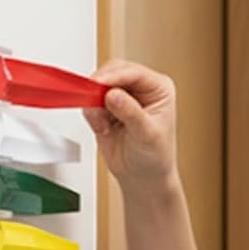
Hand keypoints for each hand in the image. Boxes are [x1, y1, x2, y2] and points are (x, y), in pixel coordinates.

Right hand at [85, 60, 178, 195]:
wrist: (143, 177)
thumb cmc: (155, 157)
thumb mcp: (147, 134)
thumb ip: (130, 113)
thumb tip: (114, 94)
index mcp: (159, 89)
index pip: (134, 72)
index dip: (114, 76)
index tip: (99, 84)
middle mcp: (141, 88)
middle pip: (112, 72)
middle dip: (100, 88)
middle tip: (95, 104)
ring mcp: (122, 96)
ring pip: (97, 85)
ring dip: (94, 103)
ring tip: (104, 125)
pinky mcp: (106, 106)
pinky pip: (89, 100)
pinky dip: (91, 113)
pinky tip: (103, 129)